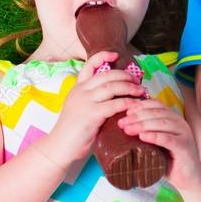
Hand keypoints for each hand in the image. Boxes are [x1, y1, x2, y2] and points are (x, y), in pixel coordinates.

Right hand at [47, 52, 145, 166]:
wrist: (60, 147)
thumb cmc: (72, 131)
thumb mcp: (79, 108)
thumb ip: (92, 99)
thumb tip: (115, 95)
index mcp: (77, 88)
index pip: (89, 65)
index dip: (102, 56)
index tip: (115, 54)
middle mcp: (80, 91)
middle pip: (106, 75)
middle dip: (125, 75)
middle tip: (137, 80)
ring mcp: (85, 102)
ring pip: (112, 87)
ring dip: (129, 87)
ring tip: (141, 91)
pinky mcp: (91, 115)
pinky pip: (114, 104)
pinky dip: (127, 103)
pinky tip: (135, 105)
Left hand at [117, 99, 200, 189]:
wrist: (189, 178)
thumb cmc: (169, 160)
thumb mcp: (156, 144)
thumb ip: (145, 134)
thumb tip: (120, 130)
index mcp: (172, 118)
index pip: (156, 105)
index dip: (140, 106)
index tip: (125, 112)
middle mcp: (180, 123)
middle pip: (156, 113)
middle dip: (137, 116)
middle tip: (121, 123)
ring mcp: (184, 134)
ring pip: (162, 124)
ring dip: (143, 125)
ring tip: (128, 130)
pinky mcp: (185, 147)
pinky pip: (169, 139)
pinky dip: (155, 136)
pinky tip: (143, 137)